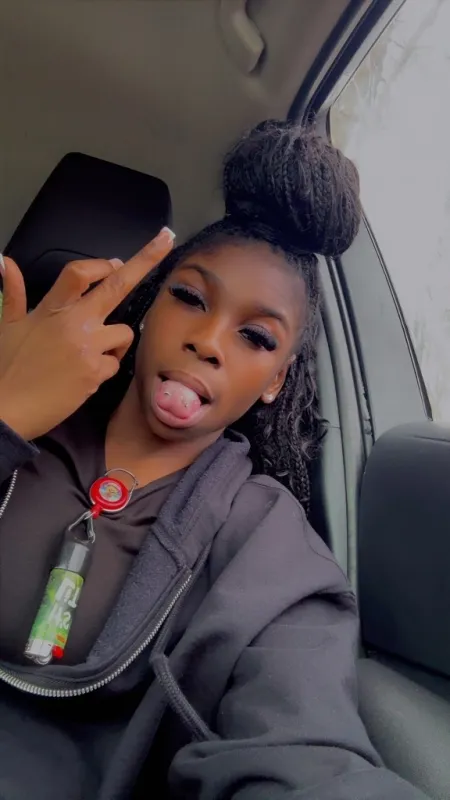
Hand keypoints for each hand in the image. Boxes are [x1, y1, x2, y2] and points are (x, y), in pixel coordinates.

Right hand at [0, 228, 173, 439]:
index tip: (117, 259)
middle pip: (117, 285)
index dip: (102, 263)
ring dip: (115, 339)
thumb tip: (5, 261)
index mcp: (51, 309)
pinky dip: (106, 366)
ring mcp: (88, 348)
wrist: (6, 411)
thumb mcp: (6, 326)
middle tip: (165, 238)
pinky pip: (117, 362)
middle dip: (145, 260)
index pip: (81, 272)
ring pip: (125, 331)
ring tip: (88, 353)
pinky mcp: (96, 374)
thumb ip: (14, 293)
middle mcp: (74, 324)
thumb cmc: (6, 368)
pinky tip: (84, 374)